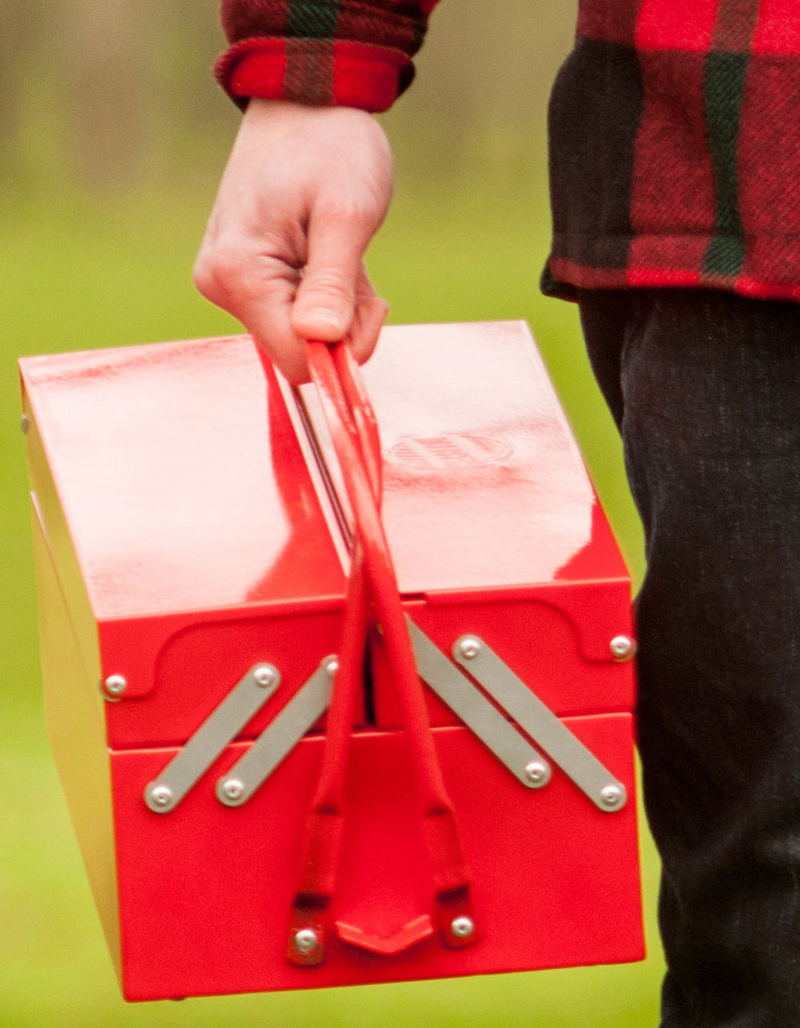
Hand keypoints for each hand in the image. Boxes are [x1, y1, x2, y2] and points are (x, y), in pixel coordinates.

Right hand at [193, 99, 392, 383]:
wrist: (305, 100)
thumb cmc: (331, 147)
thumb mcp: (346, 215)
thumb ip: (333, 285)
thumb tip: (319, 341)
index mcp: (239, 274)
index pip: (295, 359)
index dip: (340, 347)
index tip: (368, 304)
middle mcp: (221, 285)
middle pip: (298, 351)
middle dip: (341, 321)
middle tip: (357, 266)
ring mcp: (227, 282)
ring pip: (299, 334)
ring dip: (337, 306)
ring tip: (343, 250)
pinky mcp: (241, 278)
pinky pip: (292, 313)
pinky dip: (323, 295)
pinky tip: (328, 253)